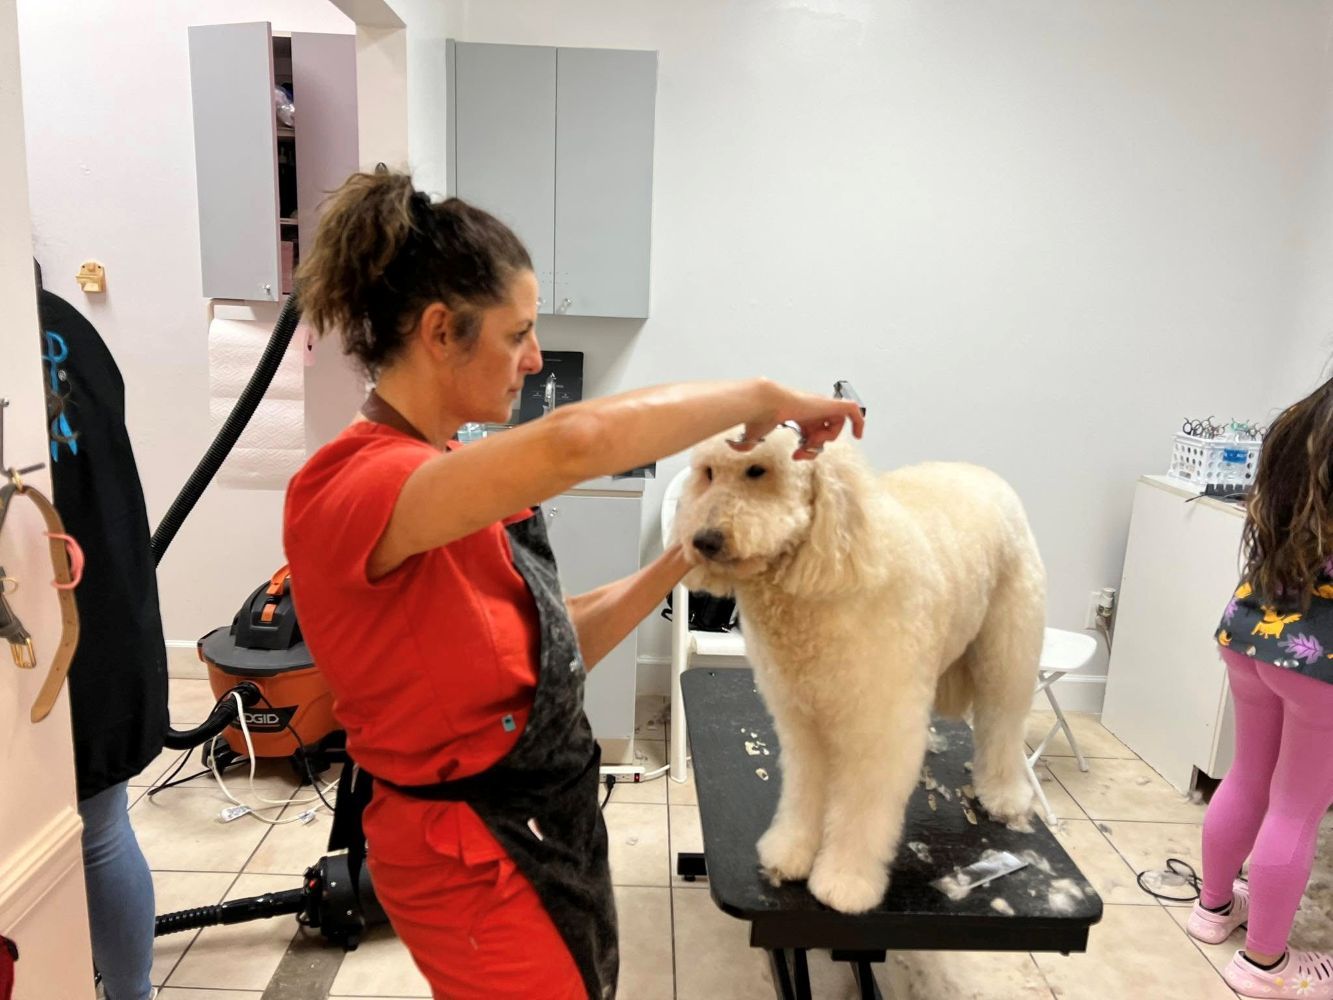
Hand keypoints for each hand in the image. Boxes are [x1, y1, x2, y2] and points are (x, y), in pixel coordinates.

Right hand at [729, 384, 864, 459]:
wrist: (763, 402)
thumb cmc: (758, 417)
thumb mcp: (753, 434)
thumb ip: (747, 441)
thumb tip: (737, 448)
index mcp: (797, 413)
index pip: (811, 431)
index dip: (807, 448)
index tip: (796, 455)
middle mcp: (811, 409)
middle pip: (824, 431)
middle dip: (815, 447)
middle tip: (802, 453)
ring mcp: (820, 405)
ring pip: (836, 425)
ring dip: (826, 439)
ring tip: (812, 442)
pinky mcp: (829, 404)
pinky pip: (852, 411)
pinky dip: (859, 422)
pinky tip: (859, 435)